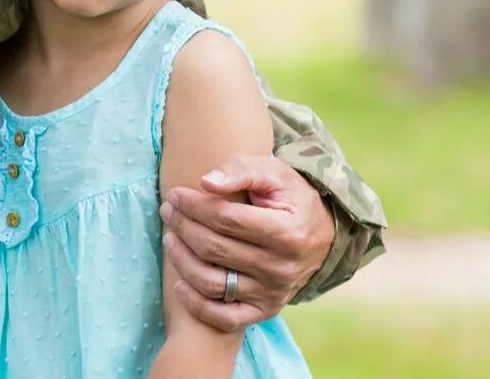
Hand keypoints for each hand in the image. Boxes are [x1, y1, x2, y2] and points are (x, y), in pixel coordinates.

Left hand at [159, 153, 332, 331]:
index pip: (226, 219)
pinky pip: (226, 318)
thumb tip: (206, 183)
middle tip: (168, 211)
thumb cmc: (290, 198)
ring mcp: (273, 293)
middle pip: (214, 249)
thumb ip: (241, 171)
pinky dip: (198, 305)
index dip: (194, 206)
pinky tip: (179, 285)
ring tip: (169, 238)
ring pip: (213, 282)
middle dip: (183, 227)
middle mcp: (281, 268)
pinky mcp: (265, 310)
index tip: (175, 195)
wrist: (321, 235)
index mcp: (287, 232)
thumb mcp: (274, 173)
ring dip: (181, 260)